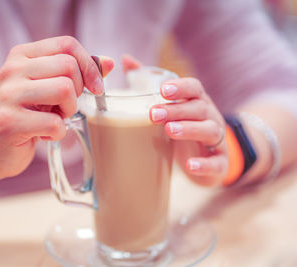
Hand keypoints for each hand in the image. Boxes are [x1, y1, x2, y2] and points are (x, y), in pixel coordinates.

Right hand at [0, 36, 113, 180]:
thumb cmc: (26, 114)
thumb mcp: (49, 87)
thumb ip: (76, 72)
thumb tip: (109, 63)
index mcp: (22, 55)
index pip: (67, 44)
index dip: (89, 65)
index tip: (95, 87)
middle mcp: (11, 69)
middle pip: (68, 66)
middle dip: (77, 91)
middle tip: (64, 107)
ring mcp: (8, 95)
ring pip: (64, 90)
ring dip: (68, 111)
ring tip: (54, 118)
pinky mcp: (9, 122)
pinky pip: (55, 123)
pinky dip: (57, 133)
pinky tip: (43, 134)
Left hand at [122, 55, 227, 185]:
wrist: (208, 158)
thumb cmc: (182, 125)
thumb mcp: (168, 105)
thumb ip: (147, 81)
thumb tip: (126, 59)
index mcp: (196, 102)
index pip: (194, 88)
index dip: (180, 87)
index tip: (162, 90)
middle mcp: (210, 117)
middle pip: (199, 108)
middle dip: (177, 110)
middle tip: (153, 114)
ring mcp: (217, 140)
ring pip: (210, 130)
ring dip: (190, 130)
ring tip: (170, 131)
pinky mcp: (219, 162)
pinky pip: (216, 163)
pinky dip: (204, 164)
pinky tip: (189, 165)